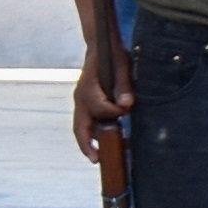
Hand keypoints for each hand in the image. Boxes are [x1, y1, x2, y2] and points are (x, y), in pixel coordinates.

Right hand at [72, 45, 132, 159]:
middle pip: (80, 126)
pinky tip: (105, 143)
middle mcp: (81, 98)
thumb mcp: (122, 65)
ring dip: (89, 143)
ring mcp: (81, 102)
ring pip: (81, 128)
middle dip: (87, 145)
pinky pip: (85, 123)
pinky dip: (92, 135)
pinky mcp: (85, 104)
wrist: (99, 46)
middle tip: (97, 160)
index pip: (100, 108)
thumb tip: (126, 105)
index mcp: (88, 87)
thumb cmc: (111, 54)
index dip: (115, 112)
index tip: (126, 110)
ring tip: (101, 157)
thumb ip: (124, 85)